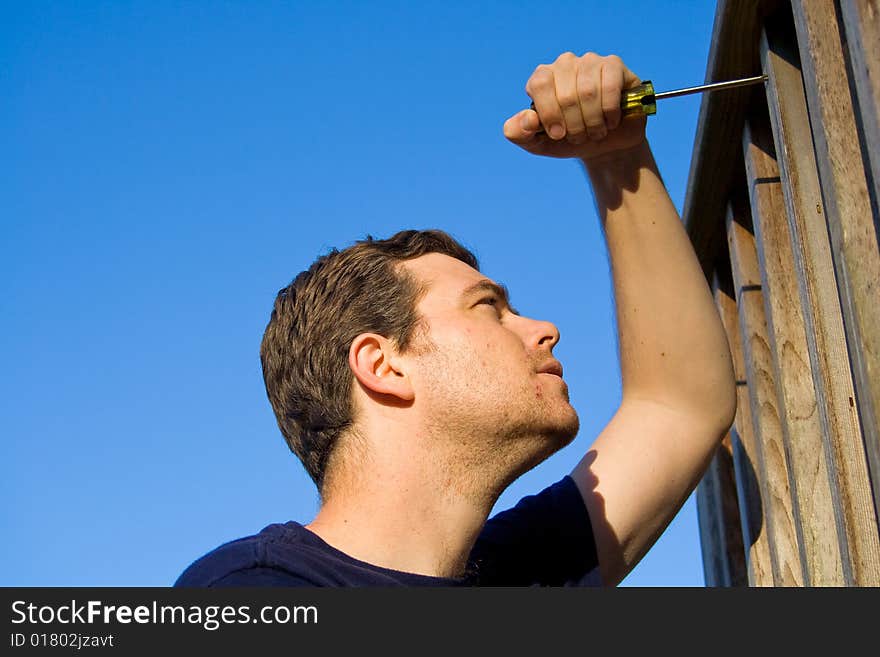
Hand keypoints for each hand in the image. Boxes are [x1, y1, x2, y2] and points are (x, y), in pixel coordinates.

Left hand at [504, 52, 646, 160]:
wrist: (604, 144)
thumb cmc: (569, 140)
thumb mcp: (539, 144)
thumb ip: (520, 133)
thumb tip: (527, 119)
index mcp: (542, 78)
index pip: (540, 84)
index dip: (549, 113)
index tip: (558, 135)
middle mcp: (564, 64)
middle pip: (565, 94)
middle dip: (573, 126)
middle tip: (579, 137)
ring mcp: (590, 61)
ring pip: (588, 92)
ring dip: (592, 122)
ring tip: (595, 133)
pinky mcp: (614, 65)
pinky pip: (610, 87)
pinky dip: (609, 113)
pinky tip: (611, 122)